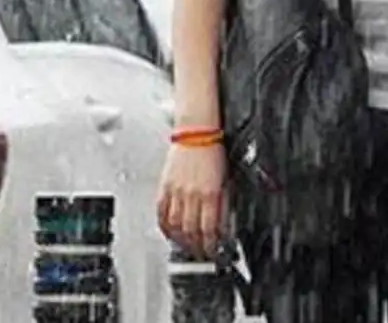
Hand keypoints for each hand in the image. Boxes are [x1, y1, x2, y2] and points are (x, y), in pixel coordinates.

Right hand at [156, 142, 226, 257]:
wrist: (196, 132)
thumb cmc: (213, 151)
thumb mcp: (225, 179)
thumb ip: (222, 203)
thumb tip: (223, 224)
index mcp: (210, 193)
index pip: (210, 229)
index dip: (212, 245)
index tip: (215, 253)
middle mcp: (192, 195)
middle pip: (191, 231)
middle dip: (197, 247)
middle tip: (201, 255)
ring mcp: (176, 192)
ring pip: (175, 226)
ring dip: (181, 241)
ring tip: (187, 248)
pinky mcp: (164, 187)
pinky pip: (161, 212)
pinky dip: (165, 226)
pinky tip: (169, 233)